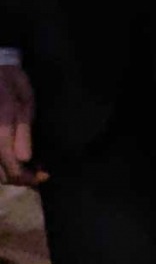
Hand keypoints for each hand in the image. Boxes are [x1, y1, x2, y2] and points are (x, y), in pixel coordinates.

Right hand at [0, 66, 38, 186]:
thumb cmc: (11, 85)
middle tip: (40, 173)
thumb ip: (23, 132)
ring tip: (31, 167)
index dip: (28, 177)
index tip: (45, 175)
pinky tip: (19, 158)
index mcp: (1, 131)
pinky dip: (4, 164)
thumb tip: (24, 159)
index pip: (11, 166)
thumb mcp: (24, 104)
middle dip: (20, 178)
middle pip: (1, 173)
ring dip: (11, 173)